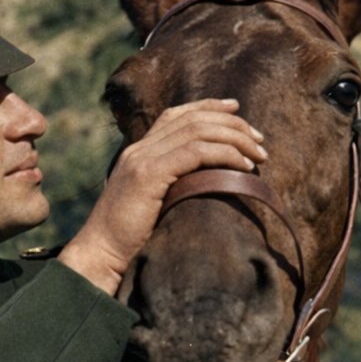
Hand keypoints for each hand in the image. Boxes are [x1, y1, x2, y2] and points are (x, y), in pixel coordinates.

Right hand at [58, 99, 265, 294]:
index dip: (208, 107)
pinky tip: (243, 167)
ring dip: (235, 139)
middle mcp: (139, 149)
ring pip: (197, 131)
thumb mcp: (152, 204)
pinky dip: (224, 155)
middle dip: (232, 124)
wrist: (100, 254)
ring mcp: (142, 160)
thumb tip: (208, 182)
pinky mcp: (148, 175)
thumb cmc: (129, 239)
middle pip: (192, 118)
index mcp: (138, 152)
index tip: (237, 110)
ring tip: (258, 155)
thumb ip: (172, 185)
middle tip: (259, 140)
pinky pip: (195, 153)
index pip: (176, 115)